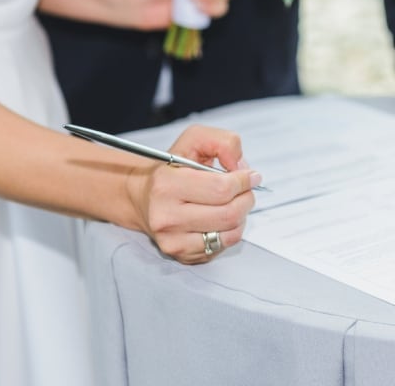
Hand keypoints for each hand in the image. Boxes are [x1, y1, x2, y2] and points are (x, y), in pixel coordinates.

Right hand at [127, 124, 258, 264]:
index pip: (221, 189)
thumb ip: (222, 142)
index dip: (243, 181)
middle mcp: (165, 217)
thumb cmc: (173, 168)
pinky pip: (223, 246)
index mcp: (166, 185)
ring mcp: (172, 241)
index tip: (250, 176)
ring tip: (233, 202)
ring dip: (241, 215)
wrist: (143, 198)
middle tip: (246, 189)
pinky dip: (231, 230)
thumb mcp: (194, 140)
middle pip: (229, 214)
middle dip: (246, 198)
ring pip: (230, 233)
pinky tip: (221, 218)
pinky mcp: (181, 256)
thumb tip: (242, 167)